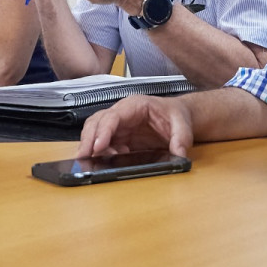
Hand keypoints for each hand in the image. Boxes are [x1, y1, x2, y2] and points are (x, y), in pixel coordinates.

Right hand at [78, 95, 193, 157]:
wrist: (178, 116)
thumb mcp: (183, 125)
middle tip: (84, 157)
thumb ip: (181, 138)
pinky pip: (102, 142)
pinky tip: (105, 161)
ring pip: (94, 130)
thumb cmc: (176, 115)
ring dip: (90, 145)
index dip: (103, 131)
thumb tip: (179, 153)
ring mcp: (118, 125)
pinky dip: (99, 152)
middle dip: (88, 139)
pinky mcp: (119, 136)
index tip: (98, 147)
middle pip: (97, 122)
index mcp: (135, 105)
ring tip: (91, 161)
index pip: (113, 116)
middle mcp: (122, 113)